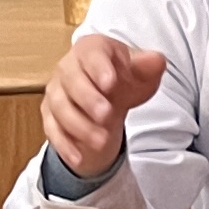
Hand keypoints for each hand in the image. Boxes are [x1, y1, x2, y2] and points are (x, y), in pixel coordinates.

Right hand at [39, 32, 168, 181]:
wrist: (106, 94)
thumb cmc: (122, 78)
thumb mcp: (141, 72)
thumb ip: (149, 66)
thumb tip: (157, 61)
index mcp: (91, 50)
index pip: (91, 54)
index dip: (99, 68)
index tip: (110, 83)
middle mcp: (68, 68)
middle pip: (71, 81)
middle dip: (88, 99)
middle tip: (106, 115)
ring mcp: (56, 92)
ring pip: (61, 108)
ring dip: (80, 126)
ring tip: (102, 141)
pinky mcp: (50, 116)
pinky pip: (52, 130)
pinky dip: (64, 145)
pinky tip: (79, 158)